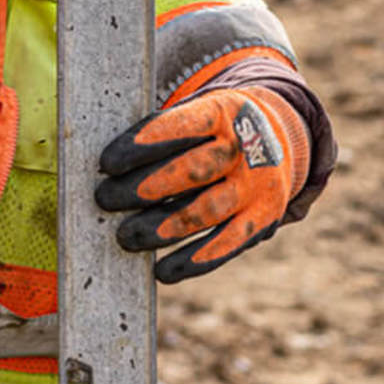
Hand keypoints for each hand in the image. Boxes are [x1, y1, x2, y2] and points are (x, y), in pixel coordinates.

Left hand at [95, 87, 310, 281]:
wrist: (278, 139)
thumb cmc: (214, 131)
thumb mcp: (199, 115)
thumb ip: (164, 134)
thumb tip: (109, 170)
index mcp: (225, 111)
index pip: (183, 125)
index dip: (144, 144)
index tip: (106, 162)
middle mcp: (246, 148)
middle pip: (193, 170)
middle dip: (144, 187)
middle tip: (105, 199)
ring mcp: (258, 185)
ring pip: (206, 211)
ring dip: (162, 228)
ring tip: (125, 235)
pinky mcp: (264, 219)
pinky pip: (227, 245)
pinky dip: (193, 261)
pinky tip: (161, 271)